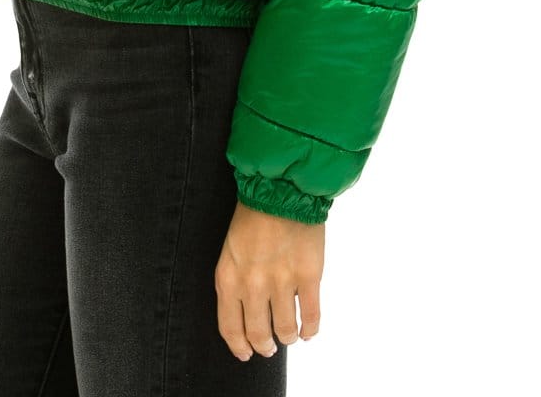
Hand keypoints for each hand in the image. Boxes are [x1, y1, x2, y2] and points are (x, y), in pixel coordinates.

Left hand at [214, 197, 324, 360]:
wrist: (281, 188)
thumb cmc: (253, 214)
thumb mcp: (230, 250)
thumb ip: (235, 280)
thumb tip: (245, 311)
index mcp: (229, 278)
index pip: (230, 328)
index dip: (239, 346)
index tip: (246, 352)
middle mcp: (253, 286)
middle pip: (258, 334)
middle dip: (265, 346)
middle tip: (269, 347)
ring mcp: (282, 283)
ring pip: (285, 329)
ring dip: (288, 337)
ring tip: (290, 336)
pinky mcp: (308, 277)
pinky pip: (310, 315)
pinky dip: (311, 328)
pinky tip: (309, 330)